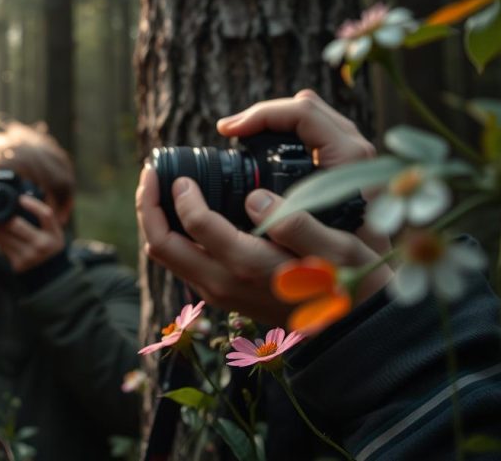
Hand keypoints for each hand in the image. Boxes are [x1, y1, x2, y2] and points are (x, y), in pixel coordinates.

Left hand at [0, 196, 64, 273]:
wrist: (49, 272)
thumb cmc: (48, 244)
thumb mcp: (53, 231)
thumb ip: (42, 216)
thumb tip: (20, 197)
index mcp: (54, 234)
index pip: (46, 215)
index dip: (32, 204)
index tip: (20, 198)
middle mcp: (43, 246)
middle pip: (16, 224)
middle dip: (4, 215)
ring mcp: (29, 256)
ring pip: (4, 235)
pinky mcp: (18, 264)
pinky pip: (0, 245)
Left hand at [136, 90, 391, 324]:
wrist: (352, 328)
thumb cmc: (350, 281)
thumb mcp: (338, 248)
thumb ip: (296, 224)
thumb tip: (256, 198)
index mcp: (248, 265)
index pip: (194, 224)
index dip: (180, 193)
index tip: (182, 172)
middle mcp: (223, 283)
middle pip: (160, 245)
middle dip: (147, 205)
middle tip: (150, 171)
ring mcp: (218, 292)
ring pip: (165, 255)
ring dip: (155, 219)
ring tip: (158, 186)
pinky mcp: (221, 294)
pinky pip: (180, 261)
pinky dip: (170, 232)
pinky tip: (181, 209)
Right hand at [216, 88, 389, 254]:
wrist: (381, 279)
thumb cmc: (362, 268)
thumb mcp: (331, 252)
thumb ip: (298, 229)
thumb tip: (256, 201)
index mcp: (351, 160)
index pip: (303, 113)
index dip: (261, 115)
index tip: (229, 131)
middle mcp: (353, 151)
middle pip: (303, 107)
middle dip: (262, 114)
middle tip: (229, 131)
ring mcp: (347, 157)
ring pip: (306, 118)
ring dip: (271, 124)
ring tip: (240, 138)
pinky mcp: (339, 168)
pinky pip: (307, 136)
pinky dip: (279, 137)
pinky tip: (258, 154)